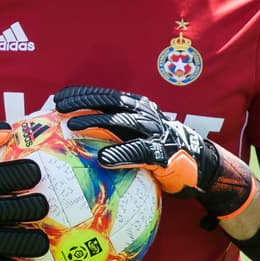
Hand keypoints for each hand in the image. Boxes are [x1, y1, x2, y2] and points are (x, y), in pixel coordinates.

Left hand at [54, 85, 256, 221]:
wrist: (200, 166)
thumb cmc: (159, 151)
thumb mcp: (136, 136)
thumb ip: (112, 133)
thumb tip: (74, 138)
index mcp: (137, 108)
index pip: (105, 96)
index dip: (82, 94)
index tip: (58, 98)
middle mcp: (145, 115)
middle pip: (110, 103)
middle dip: (84, 101)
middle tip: (59, 107)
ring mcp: (154, 132)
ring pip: (122, 122)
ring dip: (97, 122)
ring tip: (73, 127)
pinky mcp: (162, 153)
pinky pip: (138, 152)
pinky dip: (120, 154)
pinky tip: (102, 159)